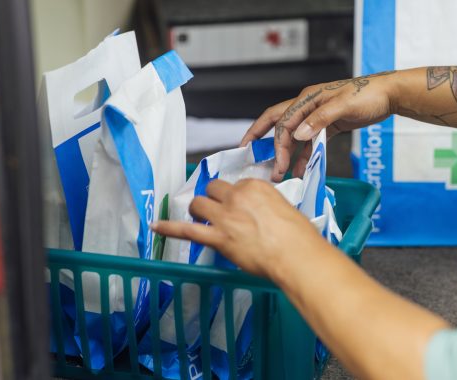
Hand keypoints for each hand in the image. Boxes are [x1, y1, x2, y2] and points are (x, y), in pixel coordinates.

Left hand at [150, 178, 327, 278]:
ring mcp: (224, 217)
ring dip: (198, 210)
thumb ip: (268, 207)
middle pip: (213, 189)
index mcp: (255, 186)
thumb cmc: (299, 236)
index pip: (236, 185)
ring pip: (198, 204)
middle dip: (214, 199)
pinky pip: (185, 230)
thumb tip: (262, 217)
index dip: (235, 197)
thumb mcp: (286, 209)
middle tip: (220, 211)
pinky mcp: (217, 238)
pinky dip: (169, 227)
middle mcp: (236, 196)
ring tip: (200, 218)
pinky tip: (157, 226)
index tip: (239, 207)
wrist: (295, 255)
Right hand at [240, 71, 398, 180]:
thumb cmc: (368, 95)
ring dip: (286, 155)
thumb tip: (298, 135)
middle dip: (265, 142)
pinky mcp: (328, 127)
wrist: (389, 95)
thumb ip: (320, 119)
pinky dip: (304, 157)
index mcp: (308, 98)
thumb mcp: (343, 105)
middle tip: (259, 163)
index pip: (283, 121)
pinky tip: (301, 170)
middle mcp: (308, 107)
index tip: (271, 160)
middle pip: (279, 124)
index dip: (272, 140)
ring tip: (280, 174)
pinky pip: (310, 143)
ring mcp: (317, 118)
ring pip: (294, 137)